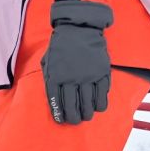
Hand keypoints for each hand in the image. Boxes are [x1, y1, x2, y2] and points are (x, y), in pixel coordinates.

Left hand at [42, 0, 113, 124]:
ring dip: (87, 113)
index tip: (62, 121)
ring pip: (88, 102)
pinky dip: (100, 103)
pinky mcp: (101, 72)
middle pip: (72, 104)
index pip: (56, 101)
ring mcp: (87, 76)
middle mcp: (71, 78)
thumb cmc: (60, 46)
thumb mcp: (48, 61)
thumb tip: (53, 96)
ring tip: (86, 117)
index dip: (59, 113)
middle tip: (75, 121)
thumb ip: (49, 78)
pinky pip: (102, 93)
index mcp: (55, 76)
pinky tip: (98, 108)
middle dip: (74, 117)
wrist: (79, 29)